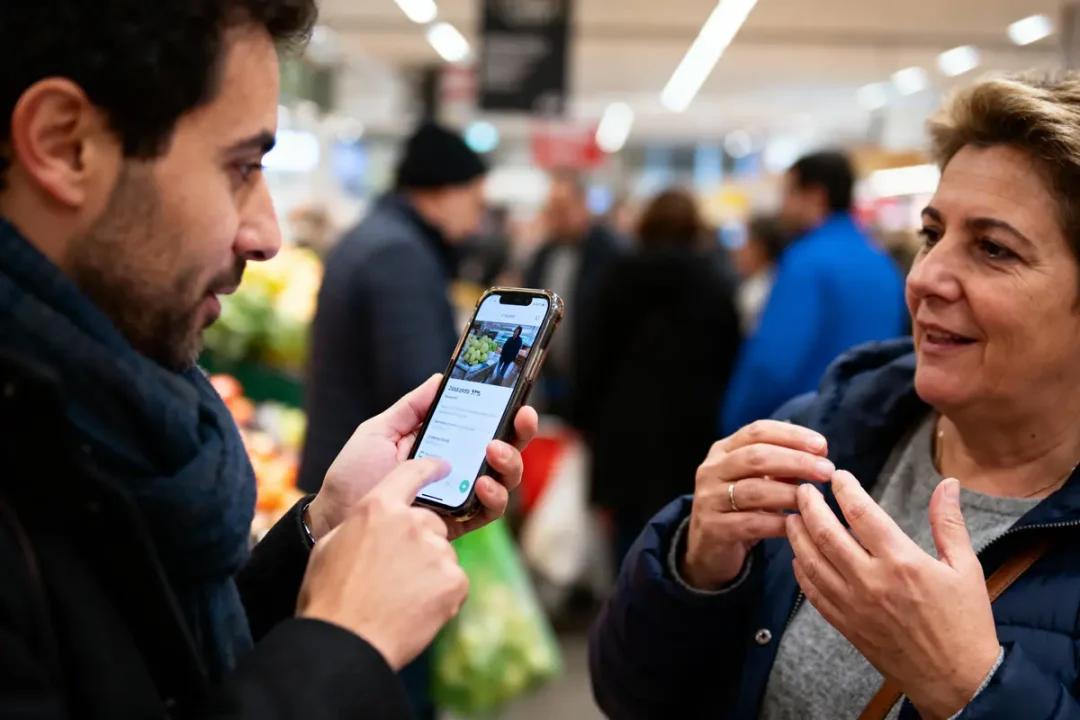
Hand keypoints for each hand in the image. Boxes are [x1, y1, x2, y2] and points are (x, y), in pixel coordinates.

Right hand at [297, 457, 467, 669]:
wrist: (346, 642)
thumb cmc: (329, 596)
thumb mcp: (330, 546)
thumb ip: (360, 524)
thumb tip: (372, 521)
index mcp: (378, 508)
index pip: (413, 473)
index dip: (430, 468)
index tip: (443, 466)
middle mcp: (412, 522)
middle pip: (430, 523)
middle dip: (419, 542)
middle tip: (395, 572)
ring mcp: (437, 551)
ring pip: (441, 554)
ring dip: (429, 571)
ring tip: (400, 596)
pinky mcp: (454, 581)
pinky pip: (453, 580)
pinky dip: (440, 594)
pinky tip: (415, 609)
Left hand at [306, 375, 538, 540]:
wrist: (335, 520)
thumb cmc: (353, 476)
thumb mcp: (378, 432)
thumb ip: (411, 408)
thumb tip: (441, 378)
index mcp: (441, 441)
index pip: (482, 422)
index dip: (504, 408)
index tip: (516, 393)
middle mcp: (458, 467)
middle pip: (503, 448)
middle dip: (520, 431)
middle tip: (522, 417)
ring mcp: (460, 494)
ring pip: (504, 479)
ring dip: (509, 462)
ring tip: (495, 451)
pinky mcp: (458, 522)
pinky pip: (490, 511)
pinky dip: (495, 497)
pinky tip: (484, 485)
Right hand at [684, 420, 833, 589]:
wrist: (708, 547)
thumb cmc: (741, 508)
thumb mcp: (758, 480)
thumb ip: (782, 467)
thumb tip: (818, 454)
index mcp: (723, 450)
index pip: (758, 431)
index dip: (792, 435)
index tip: (822, 446)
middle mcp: (712, 470)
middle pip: (756, 457)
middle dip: (796, 461)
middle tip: (827, 470)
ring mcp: (709, 499)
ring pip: (754, 490)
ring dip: (790, 493)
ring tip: (816, 500)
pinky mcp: (713, 529)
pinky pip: (751, 523)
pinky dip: (778, 523)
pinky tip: (797, 524)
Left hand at [787, 472, 999, 719]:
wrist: (957, 680)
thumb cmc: (965, 622)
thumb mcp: (966, 567)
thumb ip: (949, 522)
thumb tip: (949, 483)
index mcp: (902, 561)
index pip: (861, 513)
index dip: (845, 489)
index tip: (838, 475)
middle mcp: (871, 580)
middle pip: (826, 533)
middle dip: (809, 506)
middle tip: (802, 489)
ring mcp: (853, 604)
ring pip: (811, 561)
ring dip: (797, 535)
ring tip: (792, 516)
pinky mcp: (845, 624)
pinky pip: (813, 593)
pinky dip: (801, 571)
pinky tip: (798, 557)